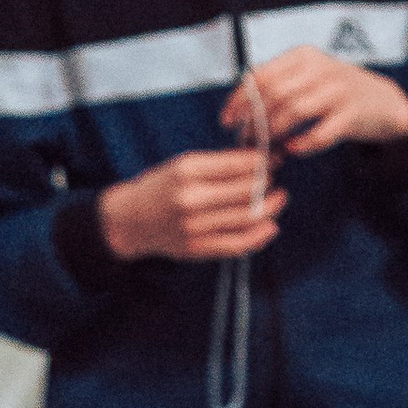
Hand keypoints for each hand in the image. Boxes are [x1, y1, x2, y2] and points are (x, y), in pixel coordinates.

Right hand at [97, 146, 286, 262]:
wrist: (130, 220)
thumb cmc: (160, 188)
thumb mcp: (184, 165)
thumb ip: (219, 164)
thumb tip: (261, 160)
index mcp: (188, 170)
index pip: (239, 164)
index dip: (264, 161)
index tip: (273, 158)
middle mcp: (191, 198)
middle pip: (248, 190)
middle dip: (268, 183)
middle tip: (274, 179)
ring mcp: (194, 226)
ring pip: (248, 217)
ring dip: (270, 207)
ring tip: (277, 199)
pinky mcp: (197, 248)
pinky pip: (238, 244)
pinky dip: (260, 236)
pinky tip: (270, 226)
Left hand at [242, 47, 407, 155]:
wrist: (383, 102)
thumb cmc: (334, 94)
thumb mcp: (307, 77)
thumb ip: (277, 85)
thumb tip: (237, 107)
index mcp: (304, 57)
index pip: (261, 76)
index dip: (239, 101)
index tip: (226, 121)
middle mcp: (320, 68)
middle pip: (273, 95)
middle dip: (254, 122)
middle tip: (246, 142)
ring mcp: (338, 90)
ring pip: (292, 112)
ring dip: (274, 135)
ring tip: (267, 149)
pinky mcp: (352, 114)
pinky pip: (319, 134)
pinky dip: (302, 145)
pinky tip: (293, 150)